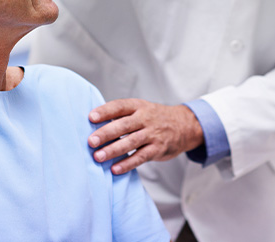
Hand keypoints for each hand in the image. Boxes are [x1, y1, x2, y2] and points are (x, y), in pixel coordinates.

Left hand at [87, 99, 203, 174]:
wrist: (184, 125)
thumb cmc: (154, 118)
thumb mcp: (141, 109)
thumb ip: (121, 115)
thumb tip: (94, 124)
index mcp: (138, 106)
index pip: (120, 106)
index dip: (105, 111)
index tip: (91, 117)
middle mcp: (145, 118)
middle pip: (124, 125)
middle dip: (106, 133)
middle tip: (91, 141)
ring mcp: (152, 134)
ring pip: (131, 142)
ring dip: (113, 150)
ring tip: (98, 157)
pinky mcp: (158, 149)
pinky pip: (141, 157)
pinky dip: (127, 163)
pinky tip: (115, 169)